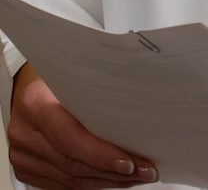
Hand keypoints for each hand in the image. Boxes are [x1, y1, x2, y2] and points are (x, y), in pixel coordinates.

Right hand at [8, 64, 157, 189]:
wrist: (22, 84)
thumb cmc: (55, 72)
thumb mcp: (72, 71)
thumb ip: (95, 89)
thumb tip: (138, 102)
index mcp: (35, 104)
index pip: (71, 138)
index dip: (101, 154)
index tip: (130, 161)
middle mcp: (24, 133)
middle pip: (73, 163)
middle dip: (113, 171)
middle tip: (145, 170)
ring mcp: (23, 155)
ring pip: (69, 178)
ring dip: (106, 179)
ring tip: (135, 175)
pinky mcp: (27, 168)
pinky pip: (61, 182)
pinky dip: (90, 181)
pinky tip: (112, 177)